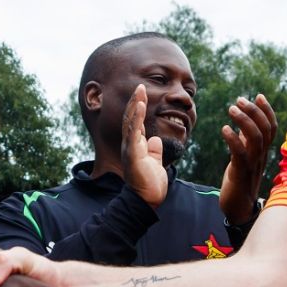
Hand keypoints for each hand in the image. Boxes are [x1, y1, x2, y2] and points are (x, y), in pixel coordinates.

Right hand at [122, 84, 167, 207]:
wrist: (147, 200)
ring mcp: (130, 148)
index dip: (138, 107)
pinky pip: (134, 132)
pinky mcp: (133, 153)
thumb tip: (155, 139)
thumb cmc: (150, 184)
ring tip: (139, 91)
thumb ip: (154, 150)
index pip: (136, 122)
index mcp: (136, 146)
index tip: (142, 92)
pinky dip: (136, 117)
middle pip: (130, 118)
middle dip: (135, 101)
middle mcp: (130, 145)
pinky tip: (139, 105)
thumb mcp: (155, 162)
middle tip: (140, 85)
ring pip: (130, 122)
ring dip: (134, 105)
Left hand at [219, 94, 276, 224]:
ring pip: (255, 138)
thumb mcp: (244, 159)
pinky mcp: (240, 173)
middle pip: (265, 129)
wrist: (238, 209)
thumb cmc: (240, 182)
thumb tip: (243, 126)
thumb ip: (246, 143)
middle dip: (254, 111)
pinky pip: (240, 153)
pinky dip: (233, 139)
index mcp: (263, 152)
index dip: (267, 111)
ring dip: (244, 120)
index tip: (258, 96)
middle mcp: (261, 157)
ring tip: (231, 109)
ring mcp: (252, 165)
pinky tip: (224, 129)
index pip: (271, 128)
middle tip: (239, 100)